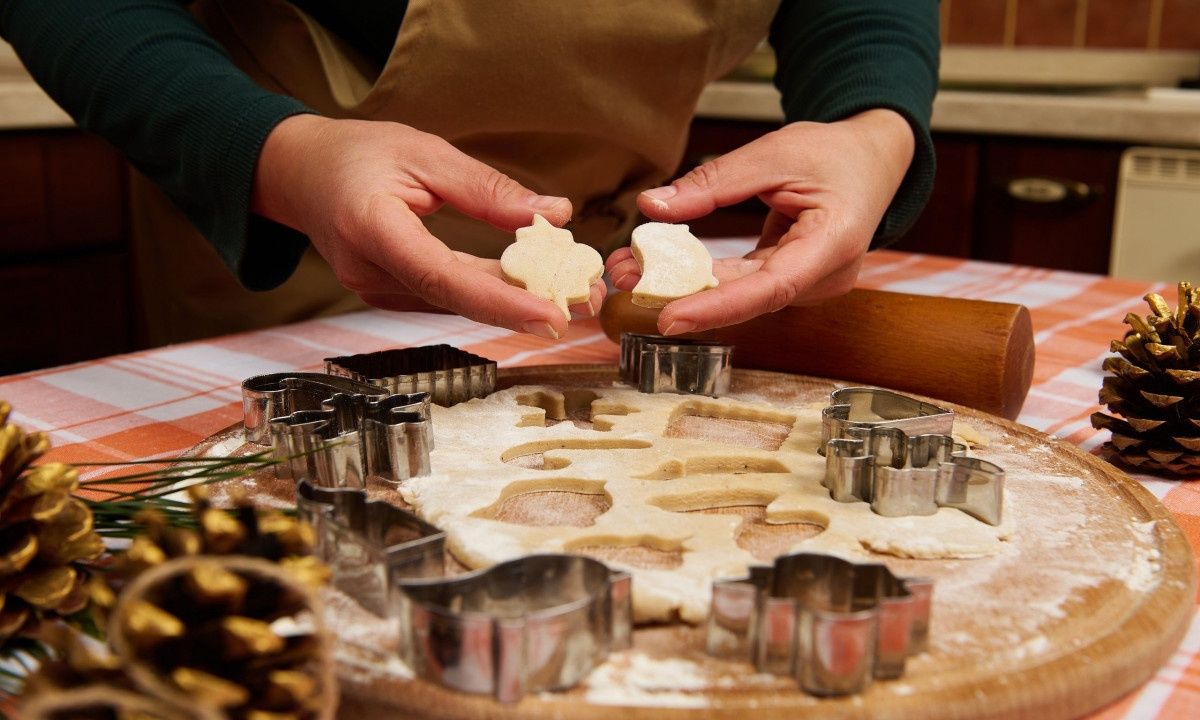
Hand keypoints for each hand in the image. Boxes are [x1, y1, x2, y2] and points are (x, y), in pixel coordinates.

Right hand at [252, 114, 603, 338]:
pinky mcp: (390, 294)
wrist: (299, 175)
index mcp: (372, 229)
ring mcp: (377, 291)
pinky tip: (532, 284)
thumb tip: (555, 213)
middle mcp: (370, 273)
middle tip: (586, 301)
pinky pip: (448, 297)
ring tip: (573, 291)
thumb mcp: (424, 153)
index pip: (443, 276)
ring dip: (514, 300)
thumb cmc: (355, 155)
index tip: (549, 314)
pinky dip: (490, 292)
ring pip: (457, 302)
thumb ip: (487, 190)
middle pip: (458, 298)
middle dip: (525, 305)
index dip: (499, 301)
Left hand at [605, 109, 913, 334]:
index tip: (669, 317)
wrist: (874, 161)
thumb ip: (714, 183)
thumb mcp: (774, 153)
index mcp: (833, 244)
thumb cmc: (836, 155)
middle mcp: (824, 277)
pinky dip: (702, 276)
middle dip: (681, 292)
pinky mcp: (790, 280)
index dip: (718, 307)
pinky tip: (660, 266)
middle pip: (746, 297)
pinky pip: (742, 284)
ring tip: (630, 268)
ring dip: (684, 284)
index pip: (771, 288)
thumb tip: (653, 206)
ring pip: (739, 294)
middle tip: (623, 277)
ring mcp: (809, 284)